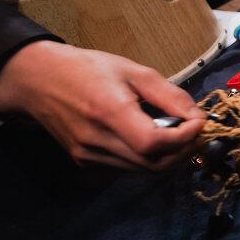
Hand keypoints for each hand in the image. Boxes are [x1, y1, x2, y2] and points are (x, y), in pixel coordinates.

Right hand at [0, 41, 205, 168]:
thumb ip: (169, 95)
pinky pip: (126, 168)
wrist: (40, 80)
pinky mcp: (84, 161)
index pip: (153, 143)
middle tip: (197, 133)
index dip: (184, 139)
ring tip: (178, 134)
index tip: (199, 123)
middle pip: (152, 164)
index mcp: (108, 111)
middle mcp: (96, 140)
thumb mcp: (134, 71)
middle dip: (183, 152)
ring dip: (167, 157)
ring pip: (141, 170)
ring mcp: (87, 155)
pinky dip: (147, 158)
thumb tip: (197, 117)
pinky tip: (151, 138)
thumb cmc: (89, 69)